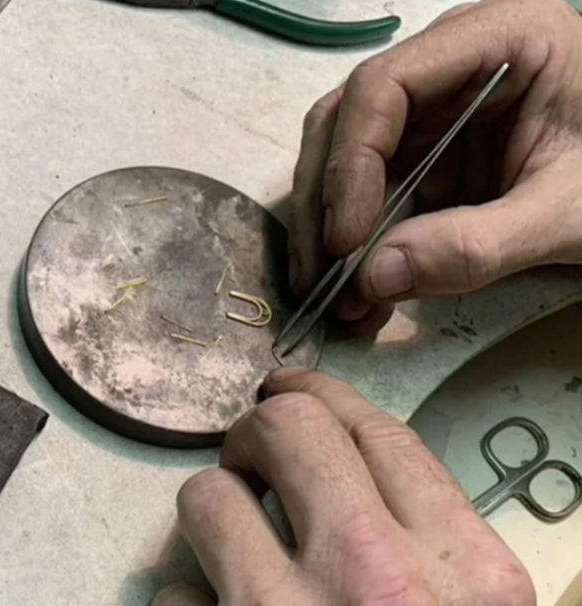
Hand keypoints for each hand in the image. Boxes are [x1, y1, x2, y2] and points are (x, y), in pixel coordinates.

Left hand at [145, 369, 536, 605]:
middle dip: (256, 433)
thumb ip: (421, 537)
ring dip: (214, 524)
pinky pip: (166, 594)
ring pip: (205, 496)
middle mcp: (379, 589)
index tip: (290, 391)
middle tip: (249, 460)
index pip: (377, 432)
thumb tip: (332, 451)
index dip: (321, 395)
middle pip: (287, 430)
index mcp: (465, 576)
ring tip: (237, 571)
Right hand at [290, 0, 581, 335]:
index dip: (351, 164)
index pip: (385, 86)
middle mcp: (449, 62)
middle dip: (325, 205)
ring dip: (327, 230)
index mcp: (499, 38)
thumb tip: (375, 278)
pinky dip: (355, 244)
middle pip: (347, 121)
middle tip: (320, 278)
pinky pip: (368, 192)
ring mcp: (431, 107)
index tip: (346, 240)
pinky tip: (357, 290)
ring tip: (333, 296)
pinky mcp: (424, 150)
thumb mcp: (566, 213)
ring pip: (342, 158)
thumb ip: (478, 245)